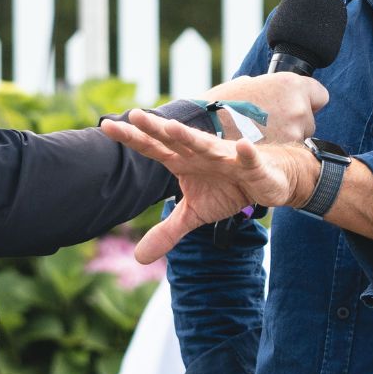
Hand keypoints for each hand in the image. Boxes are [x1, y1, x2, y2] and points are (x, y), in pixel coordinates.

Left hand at [99, 110, 309, 261]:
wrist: (266, 182)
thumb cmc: (226, 190)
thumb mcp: (194, 214)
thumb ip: (167, 231)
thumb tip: (138, 258)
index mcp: (182, 161)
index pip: (153, 148)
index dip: (132, 139)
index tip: (106, 127)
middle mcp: (200, 153)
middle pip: (174, 140)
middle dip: (155, 129)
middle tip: (133, 116)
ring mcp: (226, 157)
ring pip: (206, 145)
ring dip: (190, 137)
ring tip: (172, 127)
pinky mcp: (252, 165)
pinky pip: (249, 159)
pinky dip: (246, 154)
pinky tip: (243, 147)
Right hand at [207, 72, 327, 144]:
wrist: (201, 128)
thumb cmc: (221, 103)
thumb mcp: (245, 84)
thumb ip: (264, 87)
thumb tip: (266, 87)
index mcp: (291, 85)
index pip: (319, 95)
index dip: (307, 100)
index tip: (296, 104)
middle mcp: (297, 108)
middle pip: (308, 118)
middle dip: (291, 120)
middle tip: (268, 122)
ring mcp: (292, 132)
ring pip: (298, 137)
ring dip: (283, 136)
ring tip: (259, 135)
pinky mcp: (282, 153)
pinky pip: (286, 152)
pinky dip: (276, 150)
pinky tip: (260, 147)